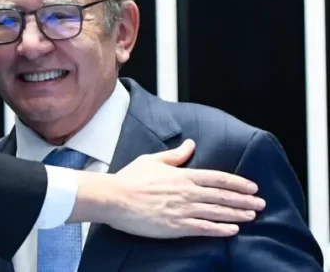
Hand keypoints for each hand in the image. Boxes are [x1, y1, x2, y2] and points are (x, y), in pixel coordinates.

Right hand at [70, 139, 265, 237]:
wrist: (114, 198)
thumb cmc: (130, 179)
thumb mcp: (152, 160)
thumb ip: (174, 155)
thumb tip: (190, 144)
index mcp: (182, 175)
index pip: (218, 178)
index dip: (238, 183)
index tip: (252, 187)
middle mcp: (187, 192)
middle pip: (223, 196)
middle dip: (245, 200)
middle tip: (261, 204)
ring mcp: (183, 210)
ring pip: (217, 212)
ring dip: (237, 214)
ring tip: (252, 216)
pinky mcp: (176, 226)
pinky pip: (204, 229)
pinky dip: (221, 229)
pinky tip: (233, 230)